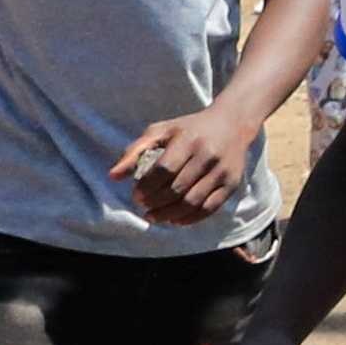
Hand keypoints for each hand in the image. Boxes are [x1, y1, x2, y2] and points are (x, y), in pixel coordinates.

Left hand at [114, 104, 258, 223]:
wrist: (232, 124)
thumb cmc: (189, 128)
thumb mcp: (161, 131)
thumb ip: (135, 151)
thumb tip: (113, 176)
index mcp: (188, 140)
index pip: (164, 169)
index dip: (147, 187)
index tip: (136, 196)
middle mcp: (208, 155)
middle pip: (178, 188)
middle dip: (156, 203)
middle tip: (144, 207)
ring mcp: (222, 171)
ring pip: (193, 202)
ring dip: (170, 214)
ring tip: (154, 217)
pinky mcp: (232, 183)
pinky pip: (210, 208)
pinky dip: (190, 219)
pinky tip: (175, 220)